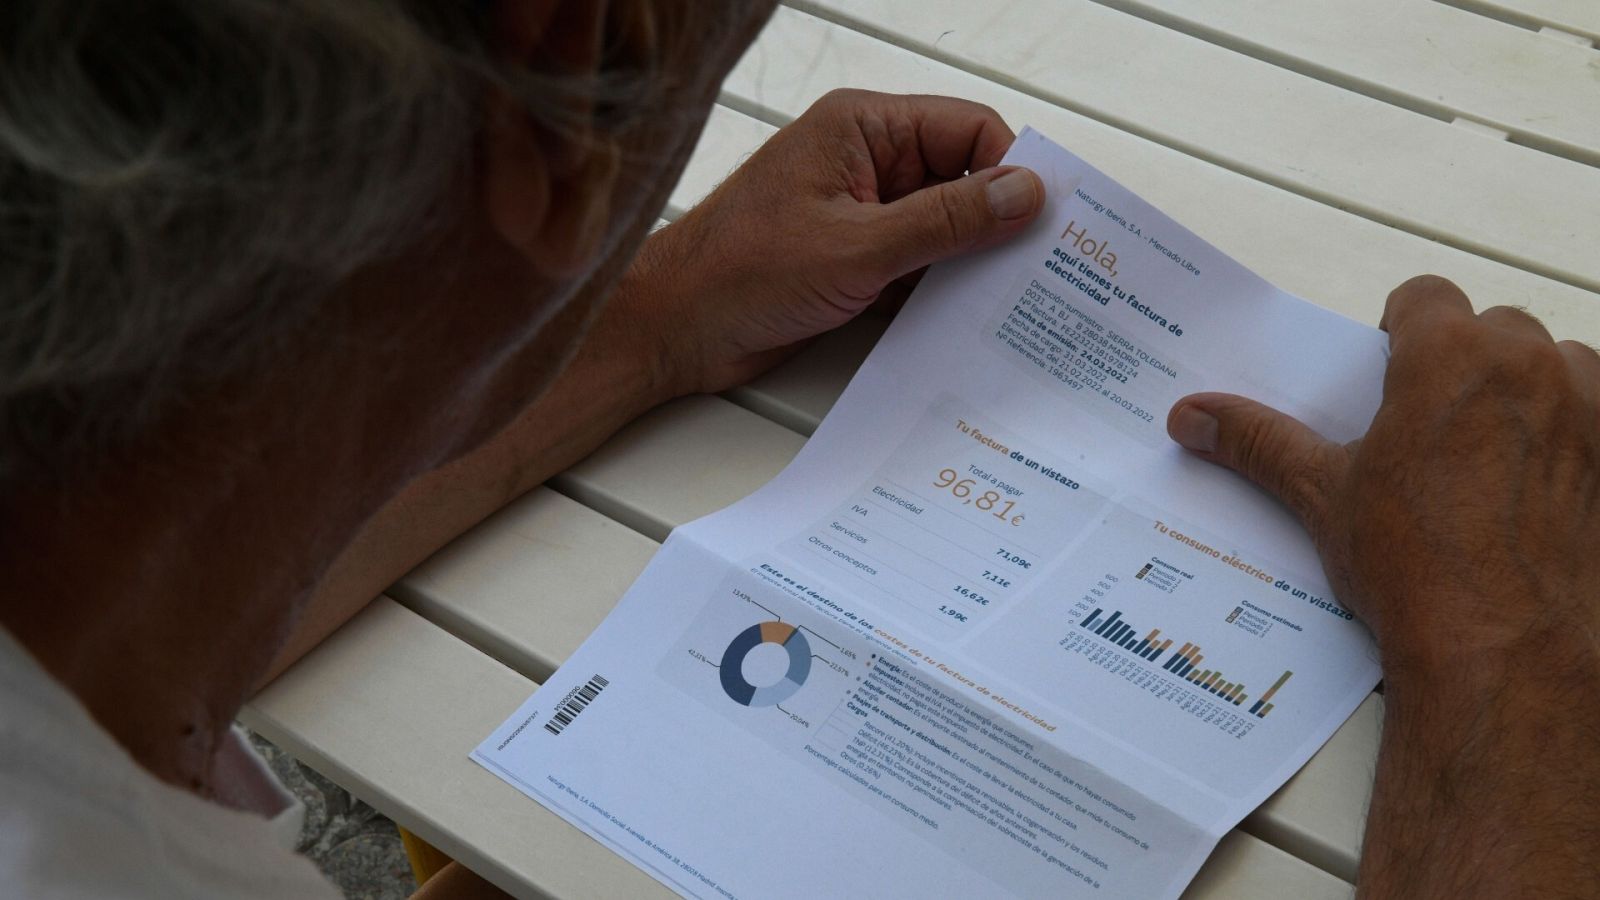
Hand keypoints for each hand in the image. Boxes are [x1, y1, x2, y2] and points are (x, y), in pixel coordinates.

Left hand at [627, 89, 1044, 393]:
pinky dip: (940, 294)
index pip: (968, 129)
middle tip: (1042, 270)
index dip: (1010, 172)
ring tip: (1011, 304)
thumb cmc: (736, 273)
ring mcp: (861, 215)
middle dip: (996, 223)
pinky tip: (967, 324)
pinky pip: (918, 268)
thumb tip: (1023, 194)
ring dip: (970, 265)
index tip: (1044, 222)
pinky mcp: (854, 263)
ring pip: (944, 230)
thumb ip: (945, 221)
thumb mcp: (857, 248)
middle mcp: (866, 163)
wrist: (672, 331)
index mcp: (862, 129)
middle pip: (962, 179)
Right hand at [1166, 275, 1599, 673]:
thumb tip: (1193, 416)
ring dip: (1529, 393)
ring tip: (1491, 460)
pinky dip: (1574, 440)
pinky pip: (1597, 419)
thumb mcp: (1322, 496)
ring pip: (1557, 367)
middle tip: (1431, 429)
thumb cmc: (1421, 569)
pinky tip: (1539, 493)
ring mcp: (1589, 409)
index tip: (1391, 373)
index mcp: (1449, 356)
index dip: (1404, 330)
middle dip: (1465, 365)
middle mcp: (1530, 366)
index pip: (1426, 296)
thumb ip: (1257, 441)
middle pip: (1495, 328)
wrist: (1508, 650)